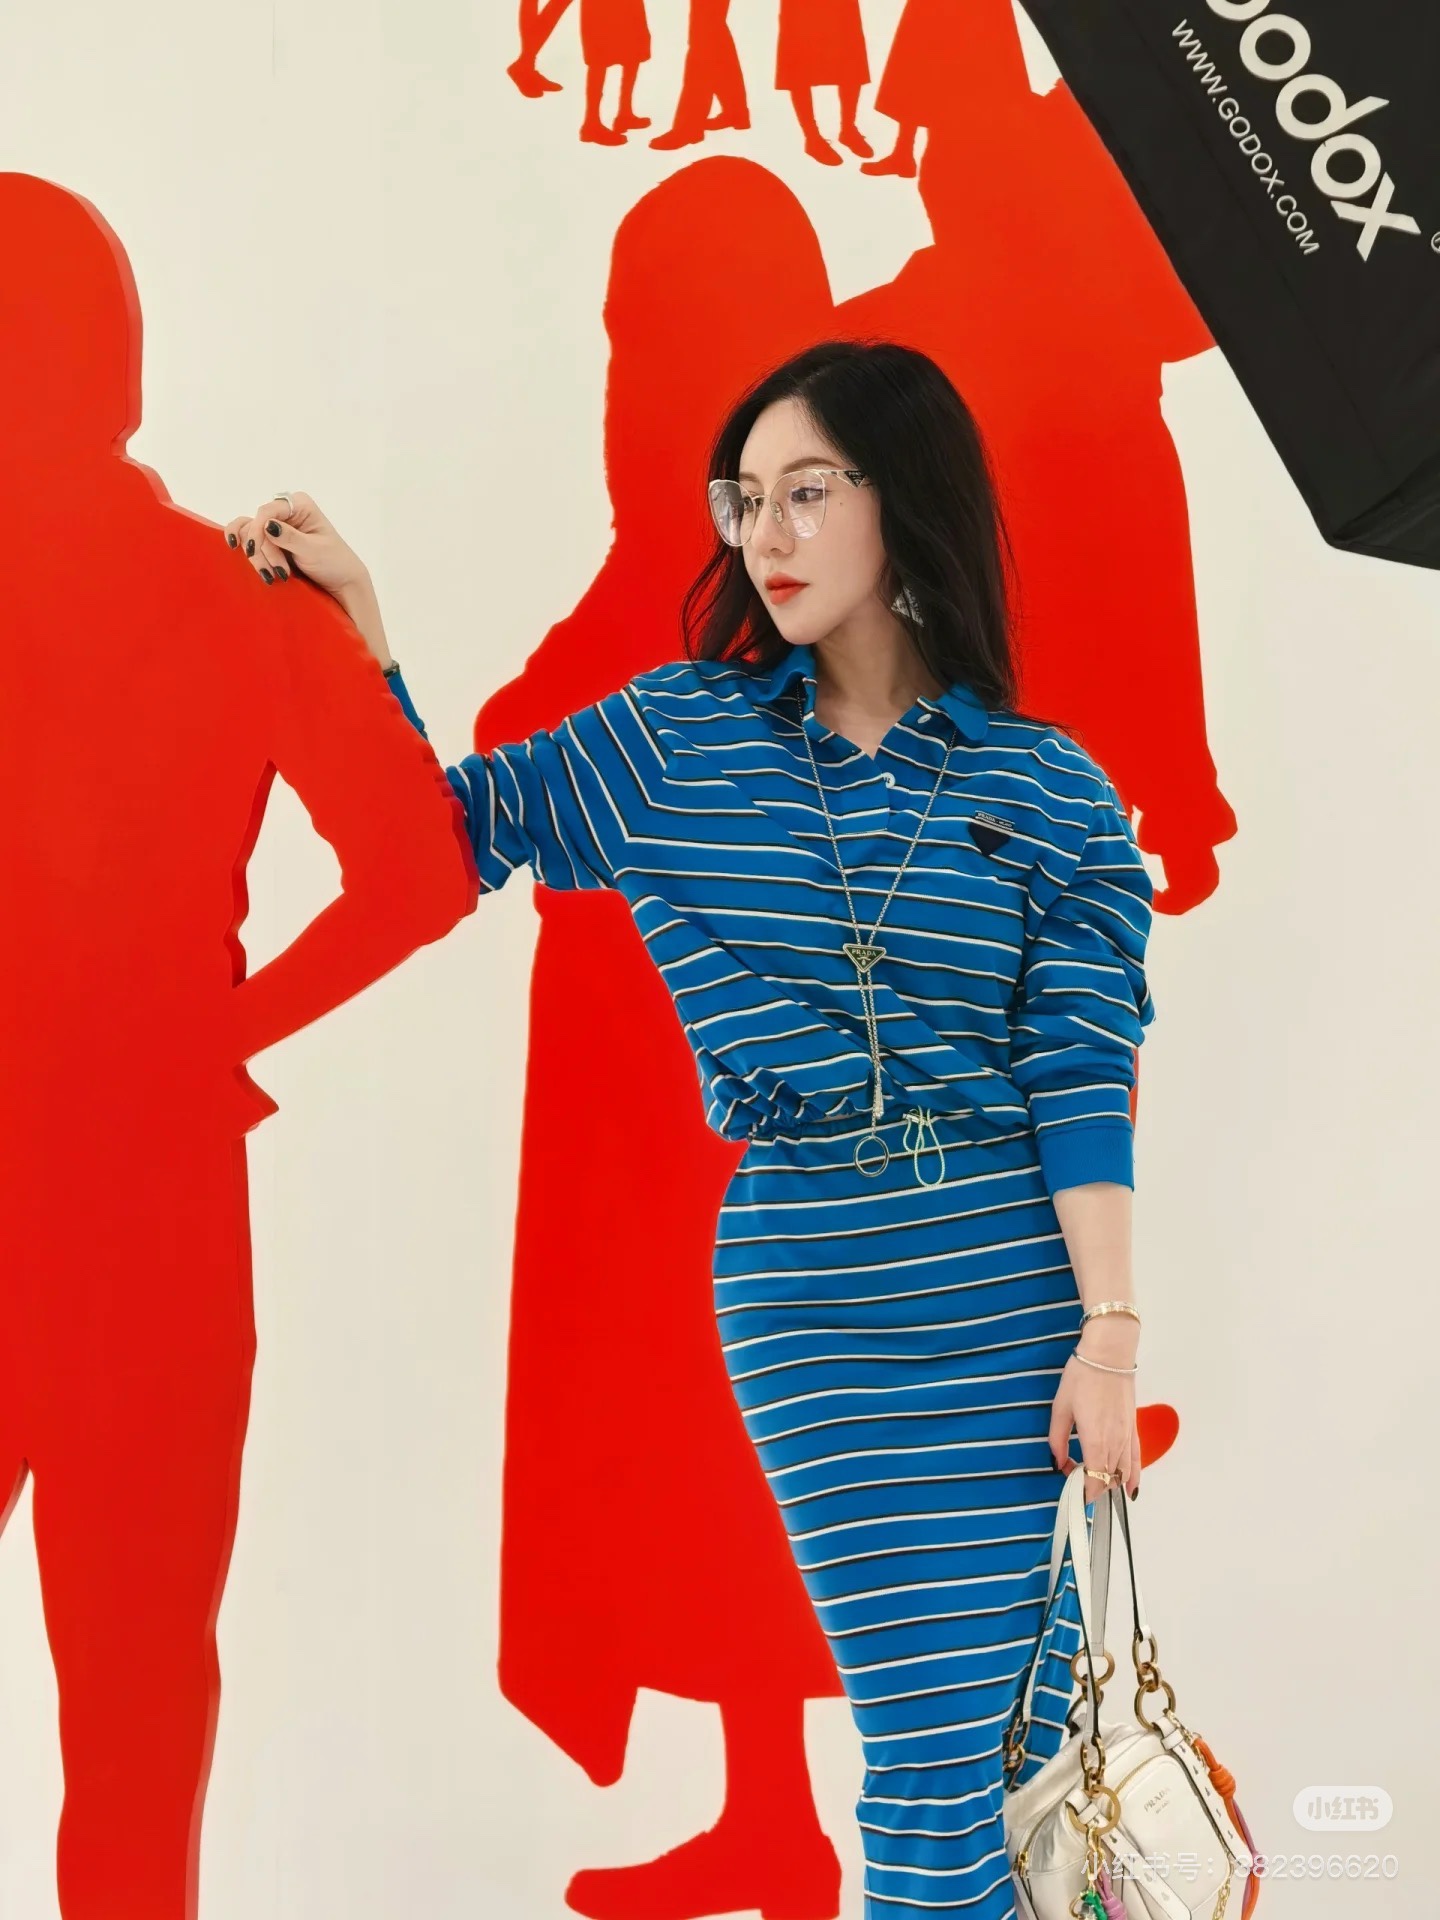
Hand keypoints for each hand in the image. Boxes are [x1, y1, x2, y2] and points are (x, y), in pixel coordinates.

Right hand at [223, 491, 367, 603]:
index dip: (257, 529)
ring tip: (274, 577)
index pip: (266, 511)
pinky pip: (252, 545)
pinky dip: (255, 559)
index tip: (254, 549)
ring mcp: (277, 528)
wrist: (341, 583)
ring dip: (259, 558)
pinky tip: (258, 570)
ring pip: (250, 537)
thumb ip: (290, 538)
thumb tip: (267, 525)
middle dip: (263, 551)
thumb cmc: (334, 563)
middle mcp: (285, 512)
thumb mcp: (313, 551)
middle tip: (280, 572)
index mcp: (299, 505)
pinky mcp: (272, 544)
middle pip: (255, 525)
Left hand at [1049, 1330, 1140, 1503]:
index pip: (1093, 1481)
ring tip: (1092, 1480)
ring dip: (1108, 1482)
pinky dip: (1133, 1477)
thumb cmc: (1082, 1377)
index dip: (1083, 1493)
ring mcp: (1127, 1437)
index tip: (1070, 1493)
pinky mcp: (1134, 1429)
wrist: (1109, 1355)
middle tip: (1074, 1480)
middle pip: (1108, 1480)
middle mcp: (1115, 1444)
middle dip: (1092, 1487)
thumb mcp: (1060, 1407)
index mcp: (1095, 1440)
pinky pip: (1137, 1460)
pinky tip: (1130, 1490)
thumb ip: (1057, 1440)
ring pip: (1122, 1473)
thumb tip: (1057, 1463)